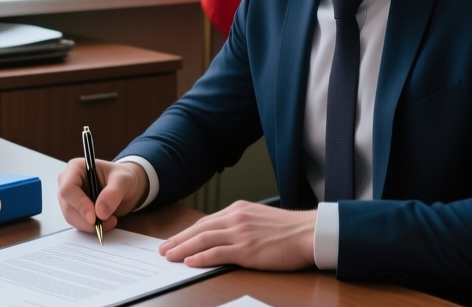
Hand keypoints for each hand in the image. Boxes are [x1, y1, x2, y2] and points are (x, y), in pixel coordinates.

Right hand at [57, 159, 148, 233]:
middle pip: (68, 207)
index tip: (94, 217)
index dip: (79, 205)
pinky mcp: (74, 210)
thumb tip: (100, 212)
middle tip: (109, 221)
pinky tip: (106, 222)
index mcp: (75, 168)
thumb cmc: (122, 177)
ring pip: (72, 218)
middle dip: (87, 219)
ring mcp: (69, 198)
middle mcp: (67, 182)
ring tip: (111, 220)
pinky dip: (91, 227)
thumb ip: (113, 193)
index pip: (68, 189)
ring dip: (90, 225)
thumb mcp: (123, 181)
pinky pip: (78, 223)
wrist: (126, 187)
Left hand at [159, 200, 315, 270]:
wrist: (308, 233)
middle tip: (163, 249)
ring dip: (182, 248)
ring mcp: (240, 233)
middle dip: (178, 239)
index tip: (174, 239)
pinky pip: (217, 253)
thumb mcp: (259, 219)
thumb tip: (223, 236)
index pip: (206, 221)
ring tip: (169, 256)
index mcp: (239, 210)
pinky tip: (189, 262)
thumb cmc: (289, 230)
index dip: (187, 232)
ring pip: (203, 240)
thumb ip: (241, 224)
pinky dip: (200, 257)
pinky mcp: (246, 249)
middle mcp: (236, 218)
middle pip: (199, 229)